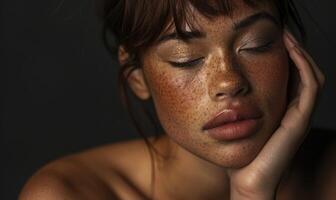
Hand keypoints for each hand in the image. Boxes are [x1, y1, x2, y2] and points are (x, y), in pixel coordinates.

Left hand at [227, 30, 324, 198]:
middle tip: (281, 31)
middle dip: (294, 50)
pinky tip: (290, 52)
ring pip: (310, 76)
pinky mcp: (299, 121)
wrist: (246, 181)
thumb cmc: (238, 155)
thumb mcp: (237, 125)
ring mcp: (299, 117)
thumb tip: (219, 90)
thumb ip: (235, 108)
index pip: (290, 77)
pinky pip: (309, 87)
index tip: (271, 38)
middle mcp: (293, 112)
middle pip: (302, 73)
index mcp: (281, 111)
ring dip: (301, 53)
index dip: (285, 56)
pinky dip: (303, 66)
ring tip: (286, 36)